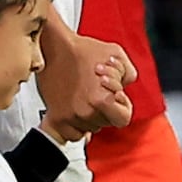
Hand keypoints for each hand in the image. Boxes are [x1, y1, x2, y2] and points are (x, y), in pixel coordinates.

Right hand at [41, 18, 137, 133]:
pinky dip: (75, 125)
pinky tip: (75, 108)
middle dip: (106, 109)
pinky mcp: (56, 117)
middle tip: (97, 91)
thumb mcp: (117, 56)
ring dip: (90, 115)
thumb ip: (128, 75)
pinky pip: (72, 134)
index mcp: (102, 100)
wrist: (53, 47)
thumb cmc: (82, 49)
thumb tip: (123, 90)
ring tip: (84, 95)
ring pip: (90, 128)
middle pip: (106, 123)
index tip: (116, 98)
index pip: (123, 120)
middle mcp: (85, 112)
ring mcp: (69, 117)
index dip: (122, 108)